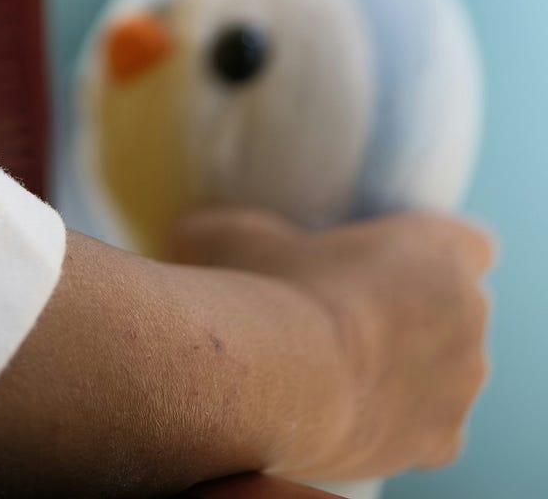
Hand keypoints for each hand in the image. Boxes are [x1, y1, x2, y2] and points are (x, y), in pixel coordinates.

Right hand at [167, 206, 495, 481]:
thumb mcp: (236, 230)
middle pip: (458, 307)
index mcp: (437, 247)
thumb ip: (250, 227)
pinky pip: (432, 427)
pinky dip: (400, 423)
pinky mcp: (443, 441)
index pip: (470, 244)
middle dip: (416, 313)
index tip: (385, 262)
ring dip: (412, 369)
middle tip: (347, 316)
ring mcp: (462, 382)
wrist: (274, 377)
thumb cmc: (263, 287)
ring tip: (342, 371)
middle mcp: (468, 311)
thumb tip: (198, 232)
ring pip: (449, 370)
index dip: (429, 253)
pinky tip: (351, 413)